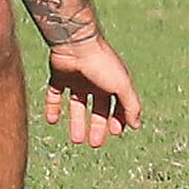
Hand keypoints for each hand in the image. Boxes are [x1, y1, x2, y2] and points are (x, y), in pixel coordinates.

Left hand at [44, 33, 141, 147]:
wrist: (75, 44)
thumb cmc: (102, 63)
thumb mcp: (122, 86)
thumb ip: (131, 106)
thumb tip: (136, 125)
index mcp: (112, 82)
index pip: (117, 106)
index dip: (117, 120)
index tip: (115, 132)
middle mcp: (95, 81)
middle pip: (97, 109)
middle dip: (97, 127)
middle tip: (94, 144)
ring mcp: (77, 79)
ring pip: (77, 105)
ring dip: (77, 123)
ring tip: (76, 140)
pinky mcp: (59, 77)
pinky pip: (54, 95)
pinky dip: (53, 108)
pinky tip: (52, 121)